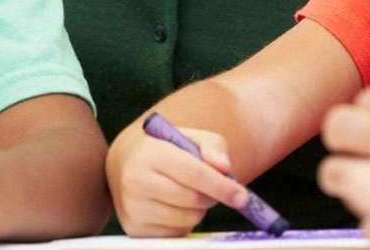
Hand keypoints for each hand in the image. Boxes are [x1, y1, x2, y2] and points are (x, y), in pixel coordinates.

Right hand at [106, 122, 253, 235]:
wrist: (127, 164)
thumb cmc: (167, 149)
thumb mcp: (190, 137)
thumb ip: (213, 146)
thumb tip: (225, 168)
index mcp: (150, 152)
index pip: (193, 173)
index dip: (221, 186)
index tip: (243, 197)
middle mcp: (135, 180)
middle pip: (193, 199)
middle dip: (212, 196)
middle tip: (212, 188)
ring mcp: (132, 207)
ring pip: (187, 218)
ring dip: (199, 210)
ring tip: (188, 193)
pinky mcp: (134, 228)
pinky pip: (176, 233)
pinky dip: (184, 222)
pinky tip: (173, 206)